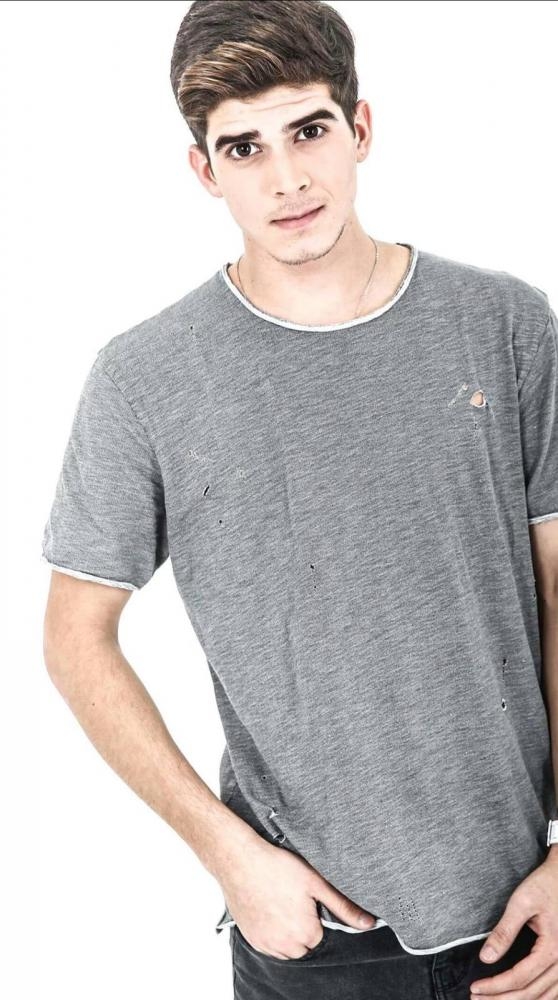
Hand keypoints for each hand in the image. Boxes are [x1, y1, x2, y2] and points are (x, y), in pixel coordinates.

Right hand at [218, 835, 375, 959]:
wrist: (240, 861)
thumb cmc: (277, 867)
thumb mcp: (316, 883)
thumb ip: (343, 906)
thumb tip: (368, 923)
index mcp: (306, 934)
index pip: (321, 935)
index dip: (316, 915)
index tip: (307, 899)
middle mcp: (285, 946)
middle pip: (304, 945)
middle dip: (303, 926)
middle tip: (293, 899)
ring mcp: (266, 944)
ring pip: (287, 948)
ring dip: (288, 932)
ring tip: (281, 902)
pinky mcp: (251, 939)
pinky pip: (269, 945)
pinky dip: (271, 932)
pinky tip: (269, 909)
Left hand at [470, 851, 557, 996]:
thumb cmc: (545, 885)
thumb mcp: (521, 902)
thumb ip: (504, 931)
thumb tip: (485, 957)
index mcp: (553, 948)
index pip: (520, 978)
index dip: (495, 986)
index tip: (475, 988)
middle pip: (531, 993)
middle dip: (502, 999)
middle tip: (477, 999)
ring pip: (545, 997)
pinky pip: (554, 991)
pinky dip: (538, 998)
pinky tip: (521, 997)